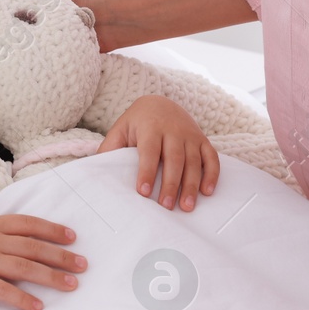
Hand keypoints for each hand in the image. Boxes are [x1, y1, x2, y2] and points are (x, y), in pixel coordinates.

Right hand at [0, 184, 85, 309]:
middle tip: (84, 264)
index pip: (27, 223)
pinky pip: (2, 291)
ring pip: (25, 268)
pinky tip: (37, 306)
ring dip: (51, 277)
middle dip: (62, 256)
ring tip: (72, 285)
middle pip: (34, 247)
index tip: (72, 236)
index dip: (52, 229)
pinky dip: (22, 299)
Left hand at [97, 94, 218, 210]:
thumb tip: (96, 171)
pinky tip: (207, 192)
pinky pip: (211, 157)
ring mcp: (190, 135)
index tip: (144, 192)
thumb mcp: (120, 129)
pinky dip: (212, 174)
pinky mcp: (202, 140)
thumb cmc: (137, 123)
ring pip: (194, 161)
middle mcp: (173, 130)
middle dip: (171, 184)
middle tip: (166, 206)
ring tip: (187, 207)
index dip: (147, 172)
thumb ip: (110, 148)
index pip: (149, 151)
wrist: (160, 103)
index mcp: (150, 127)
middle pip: (174, 159)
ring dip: (191, 185)